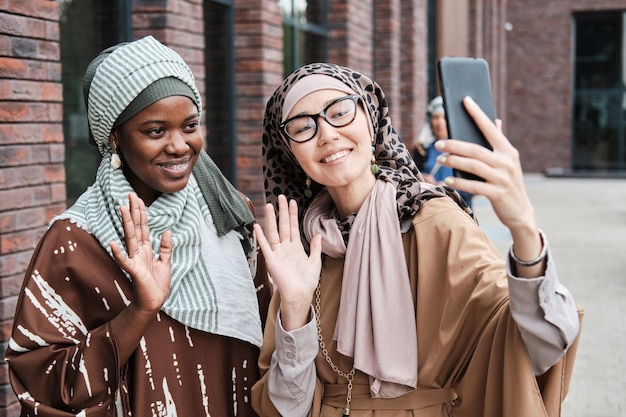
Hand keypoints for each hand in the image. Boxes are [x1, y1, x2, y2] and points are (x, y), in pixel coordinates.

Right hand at [110, 193, 171, 313]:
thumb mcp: (165, 263)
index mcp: (146, 249)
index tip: (138, 198)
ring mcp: (135, 260)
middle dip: (134, 211)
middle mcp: (138, 252)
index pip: (143, 227)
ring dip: (126, 223)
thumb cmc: (157, 285)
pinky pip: (125, 261)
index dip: (141, 213)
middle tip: (130, 194)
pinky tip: (112, 243)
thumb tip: (168, 231)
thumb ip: (166, 247)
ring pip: (130, 238)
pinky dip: (118, 253)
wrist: (154, 303)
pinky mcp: (134, 271)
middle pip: (136, 228)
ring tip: (122, 208)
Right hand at [254, 195, 321, 330]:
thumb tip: (318, 234)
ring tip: (269, 205)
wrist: (300, 295)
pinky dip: (260, 236)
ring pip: (274, 232)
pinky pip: (265, 246)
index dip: (293, 214)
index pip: (293, 227)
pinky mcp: (271, 260)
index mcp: (296, 248)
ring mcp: (278, 253)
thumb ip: (315, 247)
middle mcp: (286, 248)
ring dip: (272, 219)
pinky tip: (257, 225)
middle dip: (282, 211)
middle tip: (280, 197)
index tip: (292, 201)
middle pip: (283, 225)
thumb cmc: (307, 281)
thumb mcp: (315, 262)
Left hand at [433, 96, 536, 233]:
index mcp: (508, 151)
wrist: (521, 212)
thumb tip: (495, 120)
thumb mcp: (508, 162)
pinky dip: (460, 182)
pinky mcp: (497, 194)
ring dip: (454, 162)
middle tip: (438, 144)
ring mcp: (502, 178)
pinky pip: (474, 186)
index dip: (478, 114)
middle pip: (476, 149)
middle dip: (455, 145)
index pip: (490, 128)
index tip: (465, 100)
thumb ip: (499, 142)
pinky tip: (447, 179)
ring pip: (473, 166)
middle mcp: (506, 162)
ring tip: (440, 160)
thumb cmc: (508, 183)